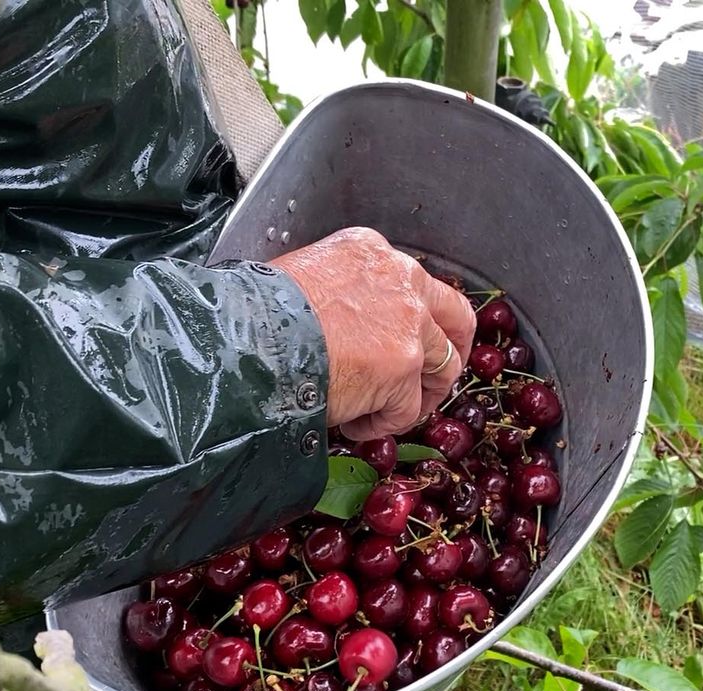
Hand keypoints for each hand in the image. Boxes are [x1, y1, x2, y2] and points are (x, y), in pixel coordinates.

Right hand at [271, 227, 474, 440]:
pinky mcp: (403, 368)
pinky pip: (407, 408)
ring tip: (388, 412)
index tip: (407, 338)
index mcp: (372, 252)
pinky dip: (384, 424)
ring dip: (420, 395)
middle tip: (438, 377)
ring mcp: (408, 326)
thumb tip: (345, 326)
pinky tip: (355, 425)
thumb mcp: (303, 275)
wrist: (248, 341)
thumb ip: (341, 292)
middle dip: (452, 349)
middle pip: (454, 317)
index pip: (415, 283)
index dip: (416, 317)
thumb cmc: (257, 313)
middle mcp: (401, 281)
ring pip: (443, 366)